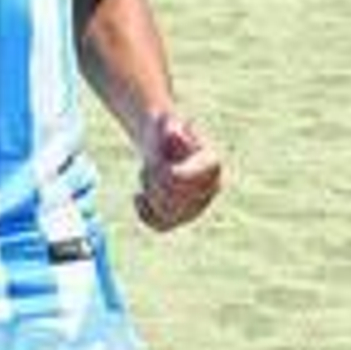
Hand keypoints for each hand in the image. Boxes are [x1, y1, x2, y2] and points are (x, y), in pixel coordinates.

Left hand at [134, 112, 221, 231]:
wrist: (160, 143)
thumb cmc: (163, 131)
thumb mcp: (165, 123)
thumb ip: (168, 126)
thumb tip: (173, 132)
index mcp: (211, 164)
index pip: (179, 179)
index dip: (159, 172)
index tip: (154, 160)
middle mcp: (211, 189)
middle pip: (173, 199)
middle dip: (153, 182)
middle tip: (147, 167)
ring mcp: (197, 206)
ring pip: (167, 214)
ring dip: (149, 195)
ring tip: (145, 177)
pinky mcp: (181, 217)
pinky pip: (161, 226)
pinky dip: (145, 214)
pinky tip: (139, 197)